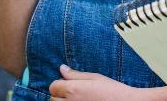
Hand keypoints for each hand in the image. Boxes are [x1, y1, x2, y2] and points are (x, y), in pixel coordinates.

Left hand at [50, 66, 166, 99]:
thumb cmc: (114, 91)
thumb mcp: (95, 78)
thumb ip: (76, 74)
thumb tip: (62, 68)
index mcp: (74, 89)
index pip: (53, 86)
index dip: (58, 84)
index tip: (66, 85)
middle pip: (53, 99)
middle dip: (59, 95)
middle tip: (71, 94)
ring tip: (75, 100)